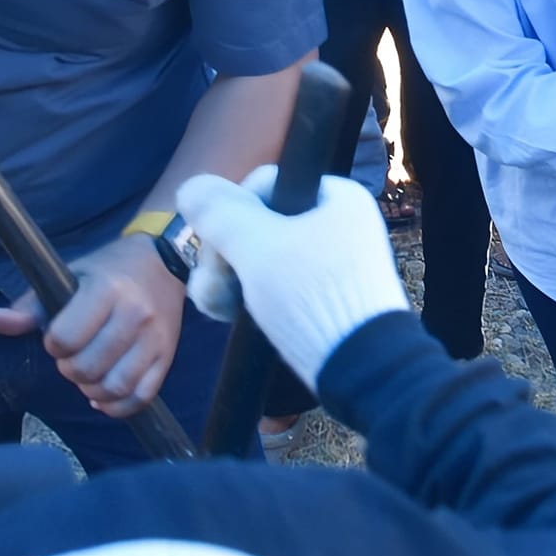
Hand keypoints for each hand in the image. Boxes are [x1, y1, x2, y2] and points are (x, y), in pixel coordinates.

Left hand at [0, 235, 185, 417]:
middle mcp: (134, 314)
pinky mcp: (167, 357)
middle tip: (72, 357)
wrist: (164, 262)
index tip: (57, 337)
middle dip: (70, 369)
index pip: (65, 338)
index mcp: (106, 290)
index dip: (53, 345)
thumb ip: (31, 306)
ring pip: (115, 386)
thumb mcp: (69, 276)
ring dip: (92, 390)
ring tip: (88, 375)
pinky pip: (140, 397)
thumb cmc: (108, 270)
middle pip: (88, 367)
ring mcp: (154, 338)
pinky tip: (105, 394)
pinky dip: (117, 404)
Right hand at [177, 168, 409, 389]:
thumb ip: (221, 215)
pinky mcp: (324, 296)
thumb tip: (191, 187)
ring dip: (228, 277)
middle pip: (257, 224)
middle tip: (210, 287)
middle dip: (223, 255)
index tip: (217, 250)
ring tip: (215, 306)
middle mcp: (337, 222)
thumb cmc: (312, 298)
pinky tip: (226, 314)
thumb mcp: (258, 249)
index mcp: (336, 197)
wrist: (363, 370)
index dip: (230, 215)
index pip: (263, 185)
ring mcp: (332, 261)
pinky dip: (249, 294)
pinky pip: (276, 282)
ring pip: (260, 256)